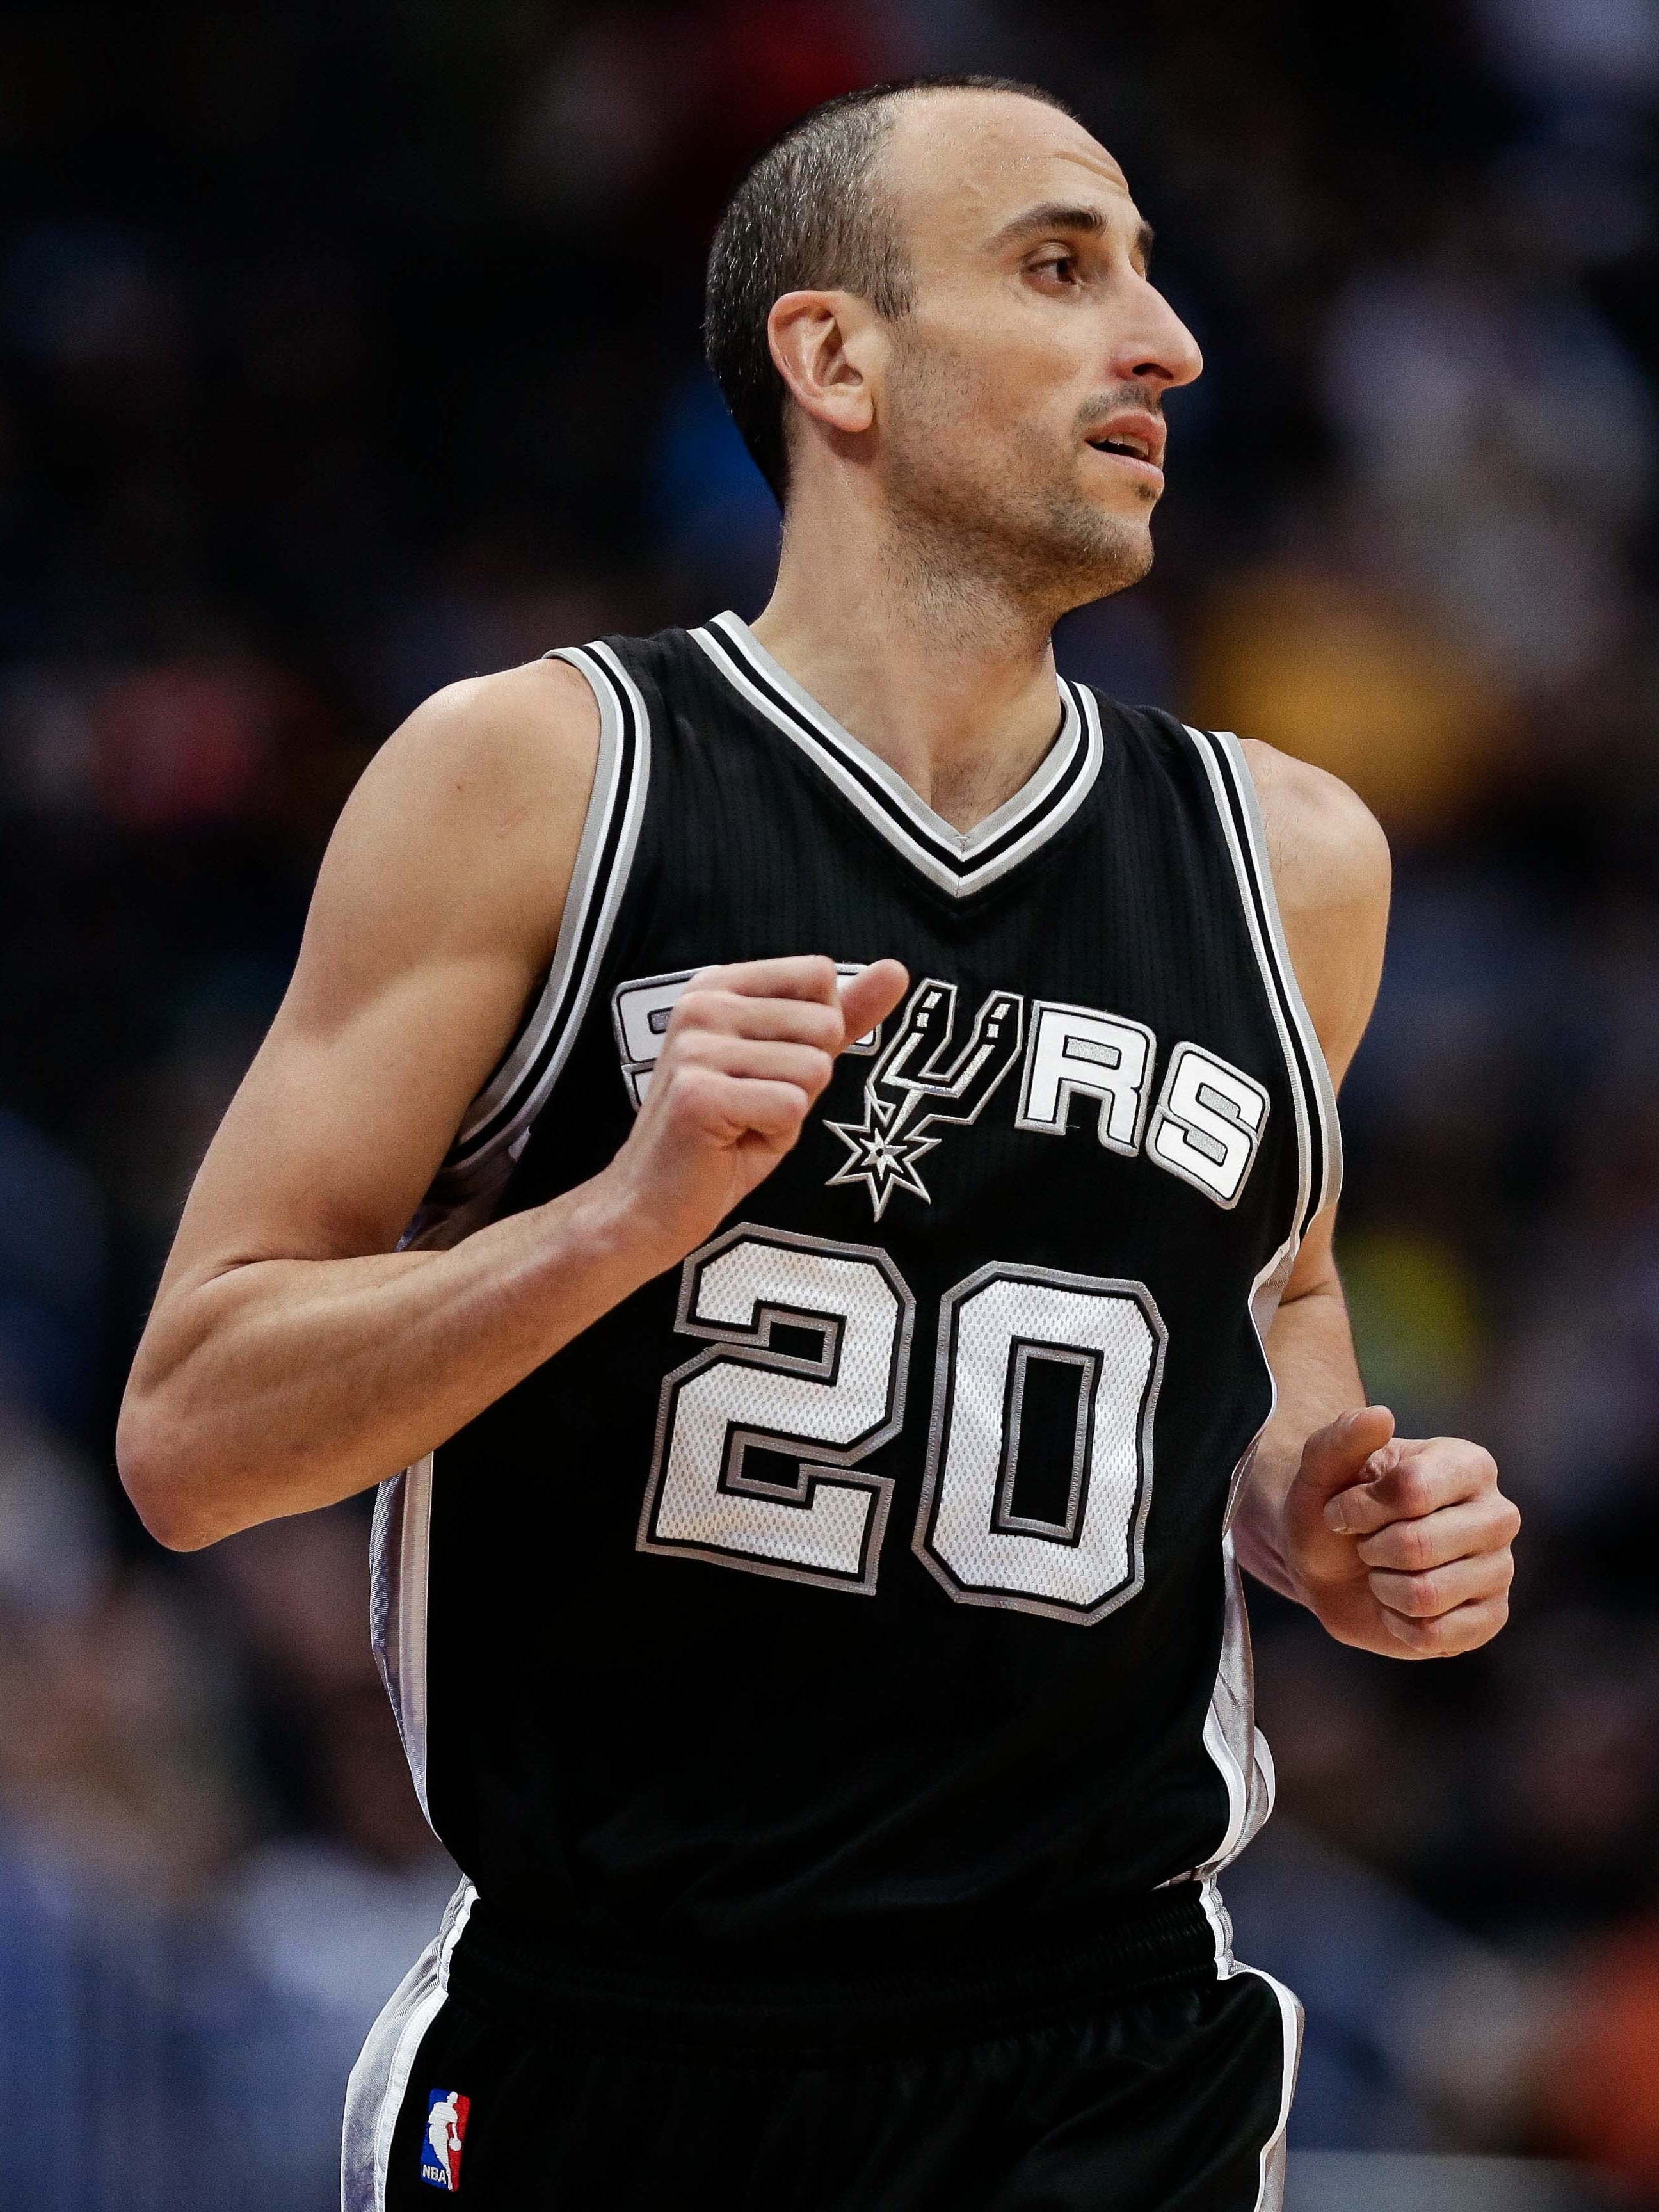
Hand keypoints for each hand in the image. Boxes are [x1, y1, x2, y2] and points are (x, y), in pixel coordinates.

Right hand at [600, 954, 909, 1269]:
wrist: (653, 1202)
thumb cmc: (724, 1135)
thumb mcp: (790, 1064)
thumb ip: (841, 1015)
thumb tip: (896, 970)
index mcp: (717, 985)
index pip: (820, 976)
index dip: (817, 1034)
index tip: (769, 1067)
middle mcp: (701, 1004)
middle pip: (823, 1023)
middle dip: (807, 1079)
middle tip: (754, 1105)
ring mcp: (695, 1047)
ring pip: (813, 1068)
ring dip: (791, 1111)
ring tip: (744, 1124)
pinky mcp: (698, 1094)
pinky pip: (791, 1107)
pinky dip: (776, 1136)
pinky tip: (732, 1141)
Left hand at [1281, 1405, 1519, 1657]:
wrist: (1329, 1565)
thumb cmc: (1334, 1507)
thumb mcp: (1322, 1468)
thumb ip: (1343, 1437)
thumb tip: (1380, 1415)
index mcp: (1469, 1463)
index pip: (1412, 1489)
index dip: (1360, 1507)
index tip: (1341, 1509)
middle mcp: (1498, 1514)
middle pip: (1418, 1545)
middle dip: (1370, 1549)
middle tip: (1366, 1544)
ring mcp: (1500, 1568)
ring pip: (1426, 1594)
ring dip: (1382, 1587)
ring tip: (1383, 1572)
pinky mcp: (1492, 1618)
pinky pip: (1437, 1635)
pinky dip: (1399, 1624)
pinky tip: (1398, 1605)